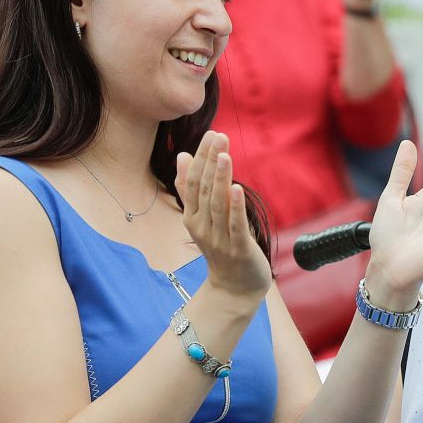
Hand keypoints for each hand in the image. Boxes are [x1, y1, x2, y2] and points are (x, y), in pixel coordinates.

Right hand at [177, 132, 272, 302]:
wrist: (235, 288)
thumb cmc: (222, 248)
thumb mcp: (203, 218)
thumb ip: (191, 190)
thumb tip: (183, 156)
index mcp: (192, 217)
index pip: (193, 182)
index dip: (201, 158)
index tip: (211, 135)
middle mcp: (202, 227)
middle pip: (203, 189)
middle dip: (210, 161)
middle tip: (218, 136)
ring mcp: (219, 239)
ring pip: (217, 204)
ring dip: (220, 178)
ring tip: (224, 154)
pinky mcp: (238, 248)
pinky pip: (235, 225)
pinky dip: (234, 206)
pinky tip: (236, 187)